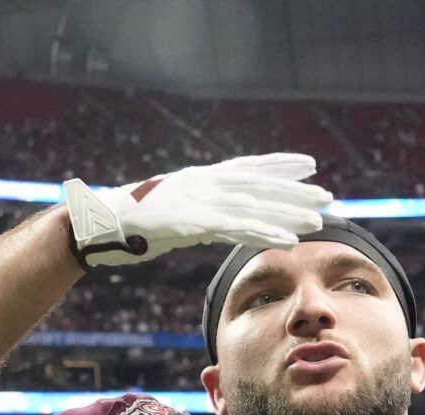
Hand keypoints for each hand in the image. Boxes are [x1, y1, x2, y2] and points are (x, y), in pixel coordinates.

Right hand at [64, 153, 331, 267]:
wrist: (94, 226)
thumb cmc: (129, 225)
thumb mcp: (170, 214)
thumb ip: (196, 214)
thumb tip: (214, 223)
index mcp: (198, 180)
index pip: (246, 168)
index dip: (278, 165)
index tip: (309, 165)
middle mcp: (202, 184)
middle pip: (258, 186)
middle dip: (295, 191)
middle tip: (330, 197)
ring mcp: (196, 201)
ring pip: (252, 206)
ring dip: (287, 213)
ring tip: (318, 221)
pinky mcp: (189, 222)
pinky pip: (234, 228)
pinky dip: (263, 232)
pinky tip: (286, 239)